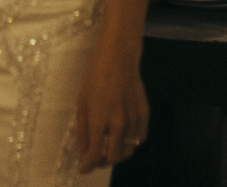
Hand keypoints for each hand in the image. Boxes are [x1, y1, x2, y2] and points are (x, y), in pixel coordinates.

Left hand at [74, 50, 149, 170]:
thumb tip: (83, 151)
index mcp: (100, 120)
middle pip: (113, 157)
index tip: (84, 168)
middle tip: (96, 158)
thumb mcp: (82, 103)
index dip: (88, 165)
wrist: (118, 59)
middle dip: (103, 162)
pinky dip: (131, 143)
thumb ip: (83, 130)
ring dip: (117, 154)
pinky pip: (139, 139)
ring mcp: (133, 119)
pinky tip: (123, 136)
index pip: (95, 154)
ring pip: (128, 150)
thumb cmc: (97, 77)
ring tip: (108, 148)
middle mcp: (119, 123)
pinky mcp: (144, 114)